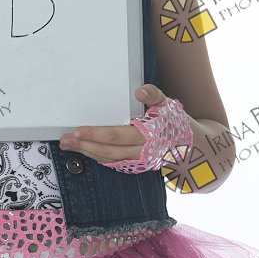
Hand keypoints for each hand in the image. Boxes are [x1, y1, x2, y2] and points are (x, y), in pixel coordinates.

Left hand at [59, 85, 192, 171]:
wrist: (193, 149)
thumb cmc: (177, 123)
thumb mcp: (169, 105)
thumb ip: (154, 95)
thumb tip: (139, 90)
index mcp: (148, 136)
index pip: (117, 136)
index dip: (96, 134)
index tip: (77, 130)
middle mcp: (142, 152)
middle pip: (108, 151)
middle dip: (84, 146)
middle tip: (65, 140)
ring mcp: (138, 162)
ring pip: (108, 159)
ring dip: (87, 153)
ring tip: (68, 145)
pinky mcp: (136, 166)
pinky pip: (113, 163)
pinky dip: (97, 157)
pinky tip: (84, 150)